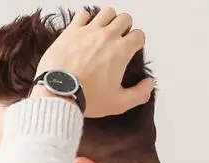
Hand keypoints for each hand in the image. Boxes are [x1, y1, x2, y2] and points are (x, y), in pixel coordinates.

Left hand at [34, 7, 153, 117]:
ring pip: (106, 12)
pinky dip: (85, 19)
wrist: (58, 94)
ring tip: (102, 32)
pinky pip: (82, 15)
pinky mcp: (71, 31)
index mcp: (121, 50)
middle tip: (117, 40)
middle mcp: (107, 36)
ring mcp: (89, 31)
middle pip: (124, 19)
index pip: (139, 35)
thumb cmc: (87, 98)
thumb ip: (139, 94)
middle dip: (124, 28)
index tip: (130, 49)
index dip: (136, 42)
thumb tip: (149, 84)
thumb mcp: (118, 103)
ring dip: (108, 20)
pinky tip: (83, 30)